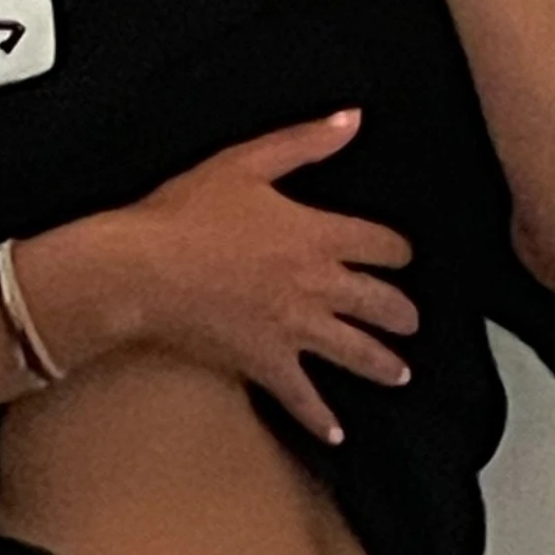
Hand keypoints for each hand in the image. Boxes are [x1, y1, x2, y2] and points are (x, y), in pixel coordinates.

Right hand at [118, 109, 416, 444]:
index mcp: (317, 236)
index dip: (398, 250)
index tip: (404, 255)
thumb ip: (304, 143)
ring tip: (399, 372)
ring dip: (383, 363)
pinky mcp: (266, 363)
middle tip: (412, 320)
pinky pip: (303, 397)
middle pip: (378, 302)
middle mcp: (318, 287)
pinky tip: (337, 434)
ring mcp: (295, 330)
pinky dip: (321, 418)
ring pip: (355, 352)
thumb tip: (353, 119)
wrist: (142, 270)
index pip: (380, 244)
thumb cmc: (187, 212)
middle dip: (402, 312)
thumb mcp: (246, 163)